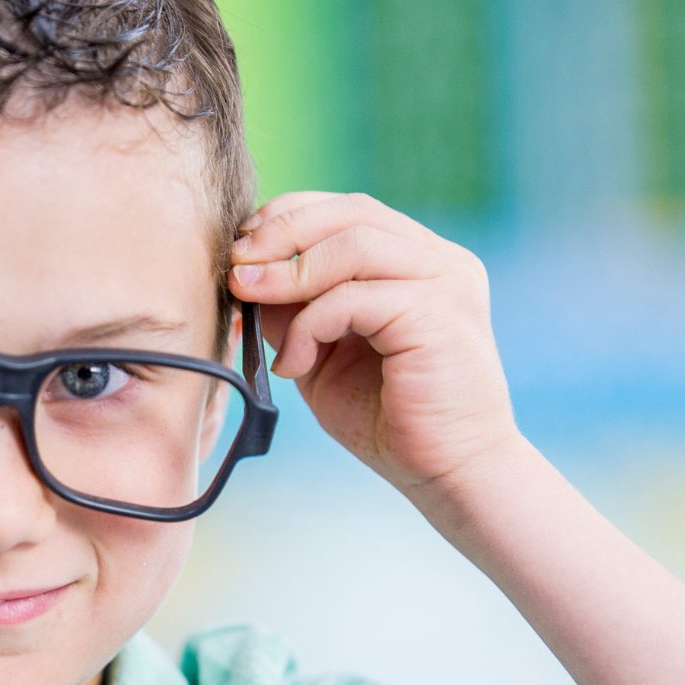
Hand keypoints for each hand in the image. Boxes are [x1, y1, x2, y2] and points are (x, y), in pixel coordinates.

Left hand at [227, 192, 517, 496]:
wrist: (448, 474)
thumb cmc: (391, 420)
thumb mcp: (326, 357)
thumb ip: (296, 313)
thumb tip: (247, 278)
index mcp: (420, 262)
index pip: (349, 210)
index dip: (289, 217)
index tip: (242, 250)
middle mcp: (441, 262)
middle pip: (351, 212)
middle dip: (281, 233)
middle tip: (236, 269)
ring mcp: (446, 283)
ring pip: (353, 243)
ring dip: (289, 272)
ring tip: (251, 302)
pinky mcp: (439, 315)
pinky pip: (355, 297)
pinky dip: (310, 325)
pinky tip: (294, 366)